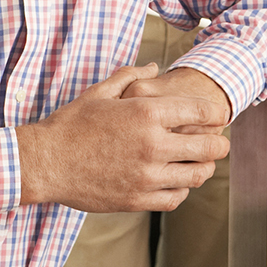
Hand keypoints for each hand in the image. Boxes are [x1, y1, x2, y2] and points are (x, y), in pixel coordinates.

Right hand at [15, 64, 229, 212]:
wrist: (45, 163)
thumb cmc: (71, 125)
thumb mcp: (100, 92)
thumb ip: (131, 76)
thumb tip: (154, 67)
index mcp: (146, 114)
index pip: (200, 111)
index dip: (216, 112)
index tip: (220, 115)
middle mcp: (152, 145)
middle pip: (207, 147)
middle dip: (219, 144)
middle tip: (220, 142)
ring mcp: (146, 175)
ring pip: (195, 175)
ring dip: (204, 168)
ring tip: (203, 164)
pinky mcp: (137, 199)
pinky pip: (174, 198)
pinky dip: (182, 190)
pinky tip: (178, 182)